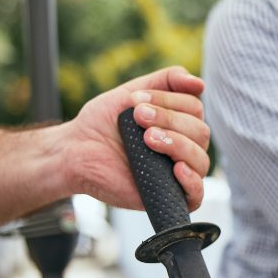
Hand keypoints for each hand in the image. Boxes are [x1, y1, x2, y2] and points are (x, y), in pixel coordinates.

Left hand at [62, 66, 209, 210]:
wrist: (75, 152)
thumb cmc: (102, 124)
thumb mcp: (133, 93)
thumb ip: (166, 81)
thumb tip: (200, 84)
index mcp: (179, 124)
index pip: (195, 109)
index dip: (169, 102)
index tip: (137, 103)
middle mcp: (184, 148)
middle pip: (201, 132)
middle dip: (170, 121)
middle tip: (139, 118)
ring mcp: (177, 173)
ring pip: (201, 160)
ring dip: (177, 145)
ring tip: (147, 139)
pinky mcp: (168, 197)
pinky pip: (197, 194)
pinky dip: (191, 181)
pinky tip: (176, 169)